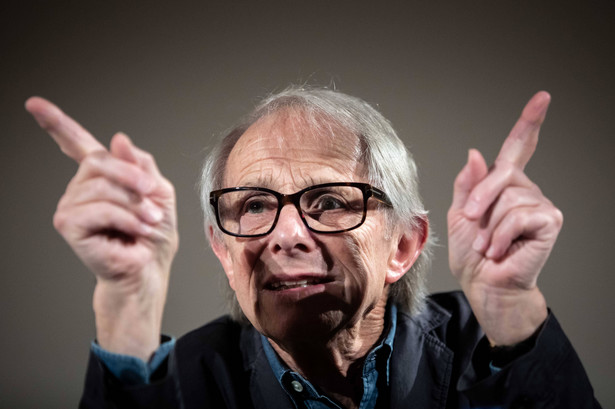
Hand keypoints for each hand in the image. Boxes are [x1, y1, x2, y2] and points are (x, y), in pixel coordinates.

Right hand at [26, 97, 177, 359]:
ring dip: (134, 205)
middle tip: (153, 199)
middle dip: (133, 178)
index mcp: (101, 177)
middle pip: (100, 161)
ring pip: (103, 186)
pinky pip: (99, 208)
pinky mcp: (68, 225)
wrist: (149, 270)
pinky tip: (136, 231)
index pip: (76, 144)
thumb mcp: (159, 192)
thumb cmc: (154, 236)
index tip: (34, 103)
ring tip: (148, 222)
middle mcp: (81, 188)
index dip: (56, 123)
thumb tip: (118, 138)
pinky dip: (125, 218)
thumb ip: (141, 165)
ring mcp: (71, 206)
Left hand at [447, 92, 562, 345]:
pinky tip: (500, 250)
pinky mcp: (549, 220)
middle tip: (472, 222)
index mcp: (504, 186)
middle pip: (503, 172)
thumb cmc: (472, 254)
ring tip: (489, 244)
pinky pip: (516, 215)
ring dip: (488, 225)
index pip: (520, 148)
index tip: (543, 97)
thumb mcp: (460, 214)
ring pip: (507, 197)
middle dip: (480, 199)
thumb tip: (477, 153)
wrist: (484, 284)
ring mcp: (540, 204)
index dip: (530, 122)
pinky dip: (499, 236)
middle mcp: (525, 190)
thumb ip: (468, 184)